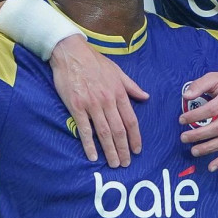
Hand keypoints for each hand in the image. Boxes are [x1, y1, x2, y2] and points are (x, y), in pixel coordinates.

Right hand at [51, 36, 148, 166]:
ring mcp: (92, 104)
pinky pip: (84, 129)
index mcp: (119, 93)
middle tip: (126, 164)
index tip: (137, 150)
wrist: (71, 53)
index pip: (131, 120)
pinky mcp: (76, 106)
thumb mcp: (117, 71)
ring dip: (110, 150)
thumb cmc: (94, 61)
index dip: (135, 138)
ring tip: (114, 164)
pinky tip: (93, 156)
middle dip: (124, 149)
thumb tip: (146, 97)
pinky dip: (89, 144)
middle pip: (119, 130)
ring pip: (104, 132)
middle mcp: (108, 100)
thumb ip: (131, 86)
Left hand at [178, 70, 217, 171]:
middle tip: (183, 138)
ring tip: (193, 151)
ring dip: (209, 148)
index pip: (212, 109)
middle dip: (199, 135)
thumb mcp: (216, 77)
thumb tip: (186, 96)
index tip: (181, 120)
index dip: (196, 116)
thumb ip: (200, 85)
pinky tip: (211, 167)